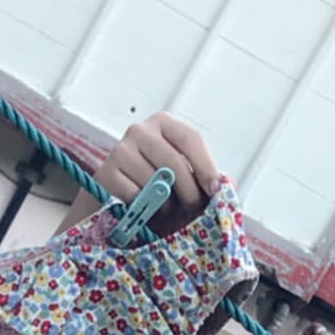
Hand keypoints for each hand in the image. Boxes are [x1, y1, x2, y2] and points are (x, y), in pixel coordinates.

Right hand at [66, 114, 220, 237]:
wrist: (112, 200)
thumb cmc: (153, 187)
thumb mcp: (181, 179)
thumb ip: (204, 178)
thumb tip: (228, 183)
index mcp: (163, 124)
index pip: (190, 139)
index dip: (206, 166)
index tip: (216, 190)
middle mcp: (140, 130)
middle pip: (174, 162)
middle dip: (189, 192)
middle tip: (193, 210)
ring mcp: (121, 150)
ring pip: (155, 182)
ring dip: (166, 204)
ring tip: (165, 209)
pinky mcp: (106, 173)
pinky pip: (135, 196)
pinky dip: (144, 208)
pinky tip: (143, 209)